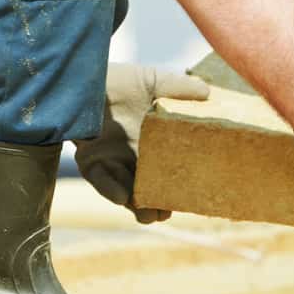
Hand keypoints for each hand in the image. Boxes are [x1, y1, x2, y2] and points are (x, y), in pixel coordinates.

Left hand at [74, 63, 210, 223]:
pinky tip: (123, 197)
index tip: (193, 197)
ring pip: (127, 192)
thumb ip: (180, 87)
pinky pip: (100, 180)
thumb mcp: (155, 82)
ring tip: (150, 215)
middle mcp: (133, 158)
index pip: (169, 172)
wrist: (85, 78)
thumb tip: (208, 93)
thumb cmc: (122, 81)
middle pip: (149, 190)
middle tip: (169, 212)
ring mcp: (111, 162)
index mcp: (153, 145)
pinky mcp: (90, 161)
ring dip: (137, 205)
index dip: (179, 186)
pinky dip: (111, 189)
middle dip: (158, 205)